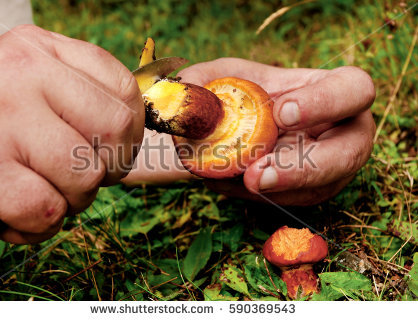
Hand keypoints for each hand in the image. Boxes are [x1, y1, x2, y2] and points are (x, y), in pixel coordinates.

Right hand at [0, 25, 143, 242]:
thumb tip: (134, 132)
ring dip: (73, 200)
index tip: (112, 150)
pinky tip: (15, 212)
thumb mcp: (30, 88)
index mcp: (42, 51)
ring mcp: (0, 119)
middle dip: (110, 168)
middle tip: (80, 175)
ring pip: (86, 175)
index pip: (124, 88)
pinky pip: (47, 210)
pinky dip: (38, 226)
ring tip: (42, 190)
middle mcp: (21, 74)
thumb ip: (78, 97)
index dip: (132, 131)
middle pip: (116, 129)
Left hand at [178, 58, 375, 205]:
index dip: (324, 103)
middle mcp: (341, 130)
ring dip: (274, 190)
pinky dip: (259, 197)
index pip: (354, 90)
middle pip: (350, 153)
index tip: (281, 113)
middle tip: (256, 174)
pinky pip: (291, 203)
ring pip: (318, 187)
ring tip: (234, 180)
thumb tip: (187, 104)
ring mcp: (329, 165)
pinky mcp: (309, 191)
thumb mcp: (218, 78)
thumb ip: (202, 85)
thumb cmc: (237, 94)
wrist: (230, 128)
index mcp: (332, 88)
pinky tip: (230, 183)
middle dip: (305, 168)